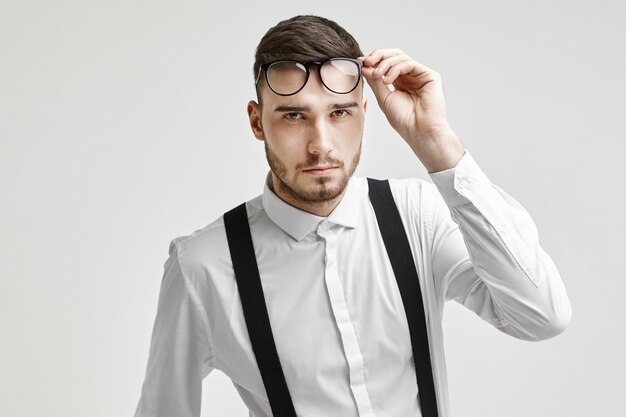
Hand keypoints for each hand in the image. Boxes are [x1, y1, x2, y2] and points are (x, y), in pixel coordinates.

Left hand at [359, 48, 464, 171]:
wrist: (419, 132)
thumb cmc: (403, 120)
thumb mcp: (383, 98)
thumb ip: (375, 82)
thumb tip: (364, 66)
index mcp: (400, 82)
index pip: (387, 63)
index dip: (374, 60)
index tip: (360, 61)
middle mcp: (410, 76)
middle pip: (394, 55)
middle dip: (378, 55)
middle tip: (367, 61)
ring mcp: (420, 75)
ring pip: (400, 57)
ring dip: (385, 64)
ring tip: (376, 76)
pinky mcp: (430, 76)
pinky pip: (409, 63)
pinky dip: (395, 68)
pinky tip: (388, 80)